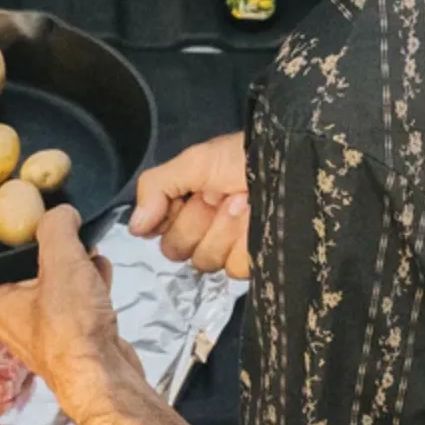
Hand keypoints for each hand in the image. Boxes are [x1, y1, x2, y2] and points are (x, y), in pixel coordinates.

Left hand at [0, 206, 143, 423]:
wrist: (104, 376)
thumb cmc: (71, 326)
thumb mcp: (60, 261)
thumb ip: (56, 227)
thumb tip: (62, 211)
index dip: (18, 233)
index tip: (38, 215)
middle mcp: (11, 318)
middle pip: (31, 265)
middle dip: (56, 249)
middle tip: (72, 233)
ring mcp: (43, 328)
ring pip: (57, 281)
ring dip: (78, 264)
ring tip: (92, 250)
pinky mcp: (72, 335)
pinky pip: (77, 298)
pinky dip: (90, 283)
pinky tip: (103, 271)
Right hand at [129, 133, 250, 278]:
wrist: (291, 163)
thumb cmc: (244, 156)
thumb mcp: (196, 161)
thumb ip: (156, 187)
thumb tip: (134, 228)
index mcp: (188, 203)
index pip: (158, 230)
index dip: (169, 217)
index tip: (185, 198)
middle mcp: (205, 227)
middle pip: (177, 250)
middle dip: (197, 222)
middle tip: (219, 197)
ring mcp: (230, 246)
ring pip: (205, 260)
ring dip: (224, 230)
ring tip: (243, 204)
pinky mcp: (254, 260)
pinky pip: (235, 267)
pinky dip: (246, 243)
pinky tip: (257, 221)